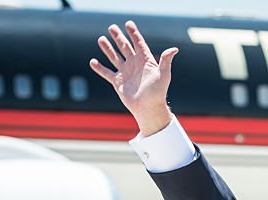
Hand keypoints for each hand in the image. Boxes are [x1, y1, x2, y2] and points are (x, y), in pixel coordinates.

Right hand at [89, 21, 177, 135]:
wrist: (149, 108)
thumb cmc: (158, 92)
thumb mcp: (164, 75)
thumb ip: (166, 61)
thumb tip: (174, 49)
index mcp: (145, 60)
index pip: (138, 43)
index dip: (133, 33)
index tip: (128, 24)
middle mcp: (134, 64)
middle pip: (124, 47)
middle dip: (118, 37)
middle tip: (111, 27)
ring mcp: (126, 72)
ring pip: (114, 57)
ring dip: (108, 49)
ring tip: (101, 39)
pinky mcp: (118, 82)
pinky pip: (107, 73)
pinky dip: (99, 68)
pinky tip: (92, 62)